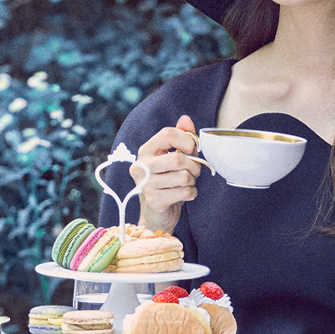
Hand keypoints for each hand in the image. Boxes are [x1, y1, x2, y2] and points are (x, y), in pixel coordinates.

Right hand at [132, 115, 201, 231]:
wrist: (158, 214)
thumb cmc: (168, 181)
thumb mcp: (174, 157)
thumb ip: (181, 137)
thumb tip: (186, 119)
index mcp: (145, 151)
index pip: (167, 134)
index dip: (186, 140)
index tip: (191, 149)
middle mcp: (140, 166)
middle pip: (177, 158)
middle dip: (193, 166)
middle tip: (194, 171)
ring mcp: (145, 185)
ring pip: (184, 177)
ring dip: (192, 181)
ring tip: (186, 183)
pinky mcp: (154, 201)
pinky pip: (185, 192)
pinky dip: (191, 194)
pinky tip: (184, 195)